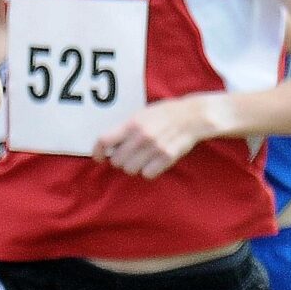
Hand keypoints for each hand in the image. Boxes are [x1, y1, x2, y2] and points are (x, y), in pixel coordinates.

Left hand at [91, 93, 230, 178]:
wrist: (192, 116)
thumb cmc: (164, 114)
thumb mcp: (141, 115)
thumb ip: (124, 129)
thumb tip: (107, 146)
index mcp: (132, 123)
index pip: (104, 140)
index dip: (98, 152)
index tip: (99, 157)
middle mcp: (141, 136)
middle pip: (117, 161)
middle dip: (119, 160)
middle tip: (128, 155)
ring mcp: (155, 148)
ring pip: (130, 170)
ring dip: (134, 166)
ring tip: (142, 157)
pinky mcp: (167, 158)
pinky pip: (147, 174)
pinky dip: (148, 171)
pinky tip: (153, 162)